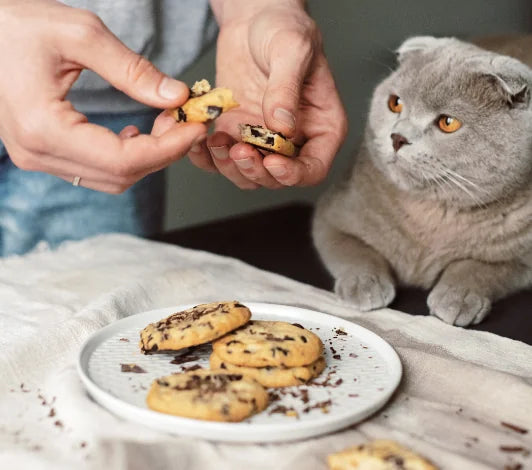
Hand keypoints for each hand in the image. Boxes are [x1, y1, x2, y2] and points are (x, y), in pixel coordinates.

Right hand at [0, 0, 206, 192]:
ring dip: (147, 157)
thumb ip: (132, 69)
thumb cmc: (17, 23)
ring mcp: (37, 158)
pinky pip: (95, 171)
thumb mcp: (79, 34)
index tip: (196, 126)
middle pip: (121, 175)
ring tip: (166, 122)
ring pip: (110, 179)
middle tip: (186, 121)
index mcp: (42, 128)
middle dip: (163, 152)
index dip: (168, 148)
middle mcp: (37, 153)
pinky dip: (126, 158)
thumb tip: (177, 96)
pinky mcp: (43, 153)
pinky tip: (137, 133)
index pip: (123, 160)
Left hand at [188, 0, 346, 188]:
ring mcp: (262, 139)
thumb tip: (281, 125)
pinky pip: (222, 159)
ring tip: (217, 143)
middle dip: (256, 171)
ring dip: (230, 168)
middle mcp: (294, 140)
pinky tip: (200, 142)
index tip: (272, 163)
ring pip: (248, 175)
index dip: (294, 174)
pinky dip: (208, 158)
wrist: (253, 18)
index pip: (313, 168)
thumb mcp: (291, 50)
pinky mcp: (236, 132)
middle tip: (239, 150)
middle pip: (277, 179)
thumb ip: (287, 88)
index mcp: (321, 127)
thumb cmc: (283, 27)